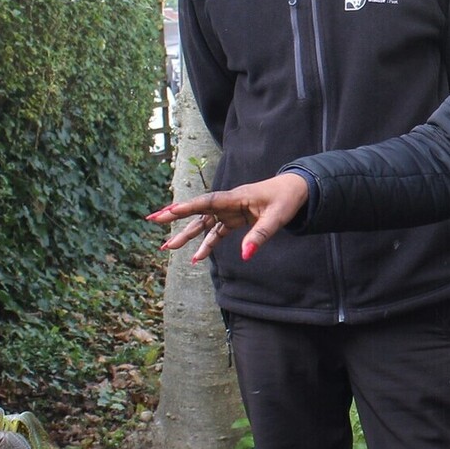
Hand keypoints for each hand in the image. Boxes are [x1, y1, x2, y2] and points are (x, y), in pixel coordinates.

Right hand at [147, 173, 310, 262]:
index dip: (186, 207)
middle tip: (153, 221)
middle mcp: (228, 203)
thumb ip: (260, 235)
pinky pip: (216, 232)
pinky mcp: (235, 219)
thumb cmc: (286, 200)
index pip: (207, 202)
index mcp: (236, 198)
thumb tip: (246, 255)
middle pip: (198, 211)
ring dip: (186, 235)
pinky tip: (196, 258)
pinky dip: (206, 244)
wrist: (296, 190)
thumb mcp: (277, 218)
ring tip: (167, 248)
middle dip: (175, 216)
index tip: (168, 212)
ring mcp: (230, 211)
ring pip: (203, 223)